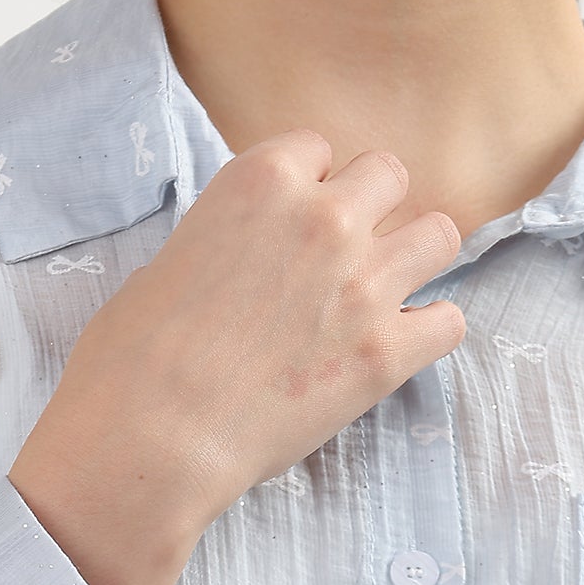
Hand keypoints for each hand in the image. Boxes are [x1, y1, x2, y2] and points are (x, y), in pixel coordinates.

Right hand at [38, 127, 466, 535]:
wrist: (151, 435)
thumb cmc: (133, 355)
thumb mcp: (171, 259)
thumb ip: (230, 238)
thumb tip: (248, 258)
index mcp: (261, 180)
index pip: (318, 149)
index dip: (308, 188)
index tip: (293, 226)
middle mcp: (324, 218)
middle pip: (389, 176)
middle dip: (371, 210)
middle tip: (344, 256)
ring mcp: (364, 284)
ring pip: (439, 235)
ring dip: (414, 260)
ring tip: (384, 294)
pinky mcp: (386, 352)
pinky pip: (450, 321)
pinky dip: (429, 333)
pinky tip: (397, 348)